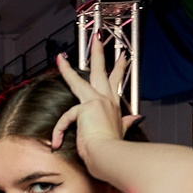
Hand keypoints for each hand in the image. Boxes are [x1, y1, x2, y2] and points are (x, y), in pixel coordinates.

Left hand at [49, 40, 140, 163]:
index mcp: (112, 105)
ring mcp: (96, 101)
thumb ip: (126, 123)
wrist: (108, 156)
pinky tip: (57, 140)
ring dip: (67, 69)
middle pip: (101, 71)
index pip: (115, 83)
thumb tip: (136, 117)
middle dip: (98, 53)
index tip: (123, 58)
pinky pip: (67, 118)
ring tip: (60, 59)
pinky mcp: (85, 108)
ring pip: (79, 80)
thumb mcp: (120, 131)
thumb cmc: (111, 147)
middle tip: (98, 37)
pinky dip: (60, 131)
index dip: (119, 69)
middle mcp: (106, 100)